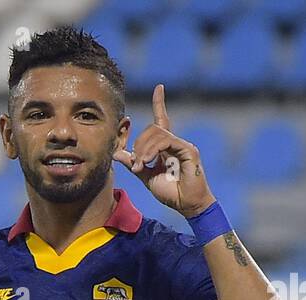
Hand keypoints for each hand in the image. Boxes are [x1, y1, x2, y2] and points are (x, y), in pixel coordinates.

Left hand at [114, 85, 216, 218]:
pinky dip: (153, 151)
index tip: (159, 87)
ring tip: (142, 166)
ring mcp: (182, 145)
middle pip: (152, 128)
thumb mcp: (146, 176)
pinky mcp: (188, 150)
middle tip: (136, 163)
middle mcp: (175, 142)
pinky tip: (149, 163)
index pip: (162, 120)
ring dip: (144, 149)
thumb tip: (117, 154)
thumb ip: (134, 164)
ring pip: (157, 133)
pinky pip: (166, 142)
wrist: (187, 205)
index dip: (159, 103)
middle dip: (138, 144)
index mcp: (166, 146)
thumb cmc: (170, 192)